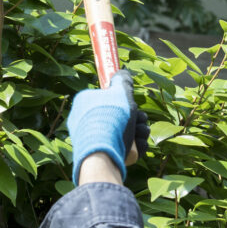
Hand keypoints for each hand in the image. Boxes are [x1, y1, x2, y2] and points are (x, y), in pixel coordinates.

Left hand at [67, 69, 148, 183]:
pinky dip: (133, 146)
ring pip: (123, 131)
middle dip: (136, 118)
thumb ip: (123, 81)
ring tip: (140, 134)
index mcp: (85, 103)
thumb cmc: (111, 120)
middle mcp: (86, 120)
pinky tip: (137, 145)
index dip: (124, 100)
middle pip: (120, 115)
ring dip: (138, 132)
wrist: (102, 155)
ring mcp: (93, 139)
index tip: (132, 104)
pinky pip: (120, 146)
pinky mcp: (101, 155)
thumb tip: (122, 72)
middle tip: (141, 120)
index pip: (109, 97)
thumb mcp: (121, 93)